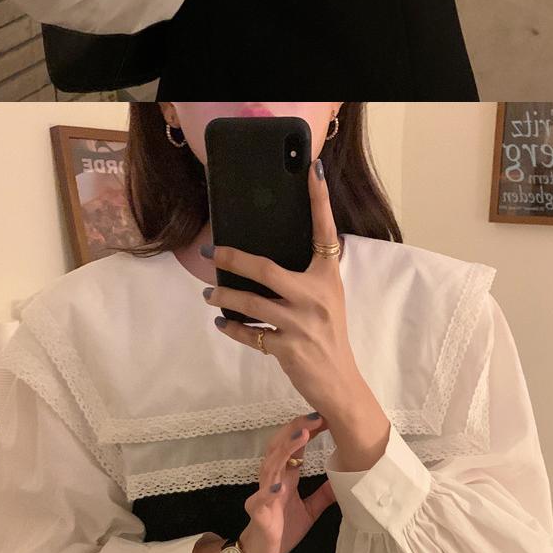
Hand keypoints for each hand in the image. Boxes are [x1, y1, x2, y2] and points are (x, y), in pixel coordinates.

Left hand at [205, 160, 364, 419]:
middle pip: (265, 268)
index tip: (313, 169)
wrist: (341, 383)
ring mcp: (301, 323)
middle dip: (233, 258)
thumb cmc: (330, 337)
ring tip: (210, 292)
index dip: (319, 199)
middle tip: (211, 252)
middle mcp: (315, 296)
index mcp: (328, 277)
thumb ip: (308, 277)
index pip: (324, 231)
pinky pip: (250, 334)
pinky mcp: (287, 348)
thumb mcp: (328, 300)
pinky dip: (233, 329)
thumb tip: (269, 260)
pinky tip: (222, 324)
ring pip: (250, 303)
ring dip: (224, 296)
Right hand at [239, 415, 338, 552]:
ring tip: (301, 436)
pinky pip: (261, 500)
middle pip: (280, 449)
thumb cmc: (282, 530)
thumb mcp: (310, 511)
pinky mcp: (258, 513)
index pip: (294, 448)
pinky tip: (279, 486)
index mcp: (285, 478)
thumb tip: (344, 481)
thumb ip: (323, 495)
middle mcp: (273, 481)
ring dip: (285, 451)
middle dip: (296, 431)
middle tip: (315, 417)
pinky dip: (268, 492)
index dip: (306, 432)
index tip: (324, 418)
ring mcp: (263, 495)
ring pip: (270, 466)